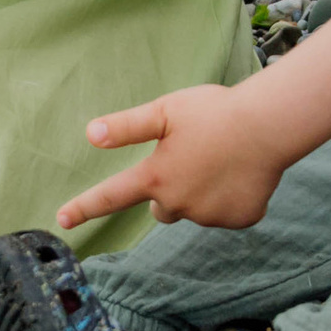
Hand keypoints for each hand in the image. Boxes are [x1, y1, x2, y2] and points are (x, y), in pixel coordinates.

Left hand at [60, 79, 285, 231]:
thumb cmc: (214, 112)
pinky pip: (228, 212)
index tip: (61, 219)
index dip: (84, 207)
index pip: (111, 196)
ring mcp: (210, 215)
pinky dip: (232, 197)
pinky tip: (242, 172)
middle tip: (191, 161)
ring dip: (203, 191)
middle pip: (162, 209)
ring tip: (222, 159)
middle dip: (169, 192)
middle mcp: (179, 203)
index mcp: (156, 176)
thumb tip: (90, 134)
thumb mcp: (166, 111)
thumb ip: (127, 126)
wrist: (268, 126)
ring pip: (196, 209)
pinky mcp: (239, 219)